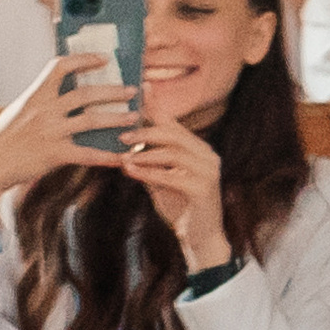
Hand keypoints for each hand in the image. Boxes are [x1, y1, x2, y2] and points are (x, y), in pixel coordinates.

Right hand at [0, 53, 130, 247]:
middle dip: (114, 91)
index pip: (60, 67)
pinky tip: (121, 157)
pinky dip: (107, 156)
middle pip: (86, 93)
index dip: (84, 59)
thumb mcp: (19, 110)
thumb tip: (65, 89)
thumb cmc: (4, 138)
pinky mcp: (54, 154)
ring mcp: (50, 132)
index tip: (104, 58)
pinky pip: (87, 153)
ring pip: (92, 120)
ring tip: (134, 117)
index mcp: (35, 95)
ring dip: (117, 118)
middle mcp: (44, 110)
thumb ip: (41, 100)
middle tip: (133, 90)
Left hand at [118, 96, 230, 272]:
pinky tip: (131, 171)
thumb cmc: (180, 209)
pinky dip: (149, 172)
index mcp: (198, 149)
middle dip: (146, 131)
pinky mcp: (203, 189)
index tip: (139, 88)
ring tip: (124, 156)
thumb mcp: (161, 181)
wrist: (201, 241)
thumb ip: (149, 163)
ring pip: (173, 152)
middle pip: (174, 133)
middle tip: (121, 135)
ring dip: (145, 153)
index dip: (156, 106)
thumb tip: (125, 149)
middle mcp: (207, 155)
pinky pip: (172, 175)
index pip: (174, 123)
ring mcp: (208, 171)